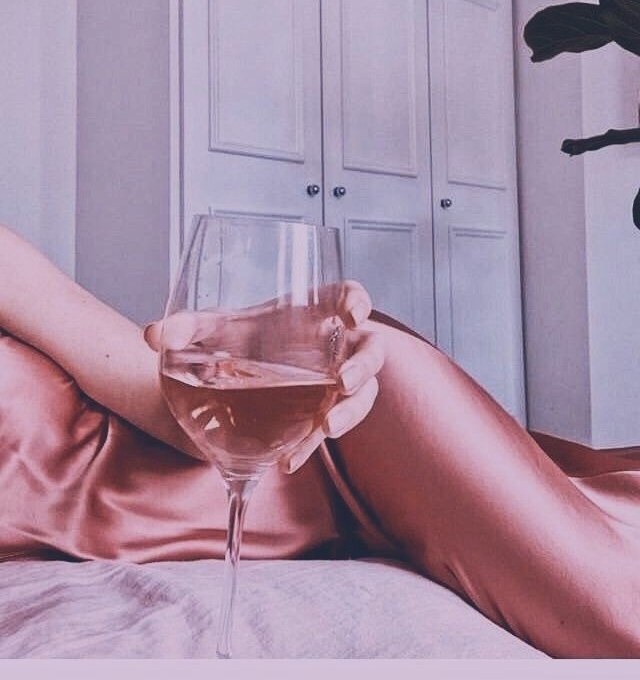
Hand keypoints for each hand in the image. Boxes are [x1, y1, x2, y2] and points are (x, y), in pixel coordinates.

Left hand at [144, 281, 383, 472]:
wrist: (245, 365)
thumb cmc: (246, 335)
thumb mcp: (218, 328)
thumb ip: (189, 328)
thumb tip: (153, 335)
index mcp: (319, 311)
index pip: (350, 296)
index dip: (357, 302)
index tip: (353, 313)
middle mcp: (337, 344)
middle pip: (370, 350)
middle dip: (363, 366)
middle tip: (345, 381)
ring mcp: (337, 378)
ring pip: (364, 394)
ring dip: (351, 412)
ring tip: (327, 428)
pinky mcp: (326, 408)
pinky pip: (332, 425)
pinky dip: (312, 443)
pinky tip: (289, 460)